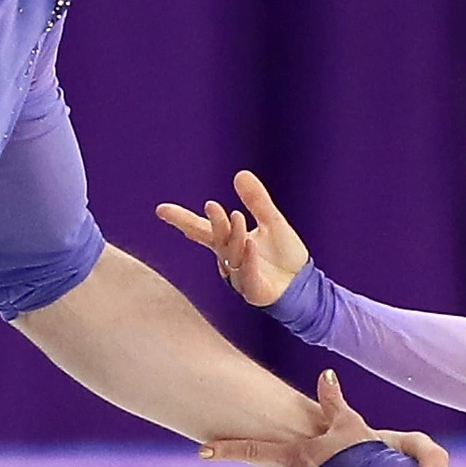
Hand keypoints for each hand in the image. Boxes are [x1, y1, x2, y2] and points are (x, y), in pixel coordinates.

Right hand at [154, 169, 310, 306]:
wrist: (304, 284)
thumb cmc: (285, 257)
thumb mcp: (272, 222)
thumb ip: (257, 201)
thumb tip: (240, 174)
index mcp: (230, 243)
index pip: (200, 229)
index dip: (181, 220)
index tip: (161, 210)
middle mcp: (230, 260)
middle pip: (216, 239)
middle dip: (214, 223)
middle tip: (212, 206)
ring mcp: (240, 278)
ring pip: (231, 256)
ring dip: (233, 236)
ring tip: (238, 217)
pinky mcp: (254, 292)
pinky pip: (247, 275)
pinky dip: (248, 260)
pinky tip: (250, 245)